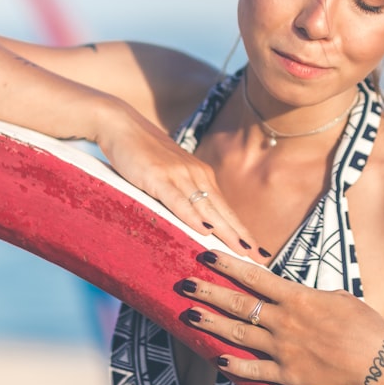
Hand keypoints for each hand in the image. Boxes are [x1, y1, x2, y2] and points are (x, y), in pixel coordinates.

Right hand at [96, 103, 264, 261]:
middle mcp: (196, 175)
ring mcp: (179, 175)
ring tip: (242, 253)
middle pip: (223, 212)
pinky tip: (206, 232)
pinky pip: (179, 201)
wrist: (121, 125)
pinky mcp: (159, 177)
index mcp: (201, 176)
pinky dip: (193, 217)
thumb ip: (180, 195)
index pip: (225, 209)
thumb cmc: (142, 152)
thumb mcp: (167, 175)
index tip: (258, 251)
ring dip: (226, 232)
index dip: (241, 230)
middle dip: (242, 237)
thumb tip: (191, 220)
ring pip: (207, 209)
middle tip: (261, 259)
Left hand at [180, 250, 383, 384]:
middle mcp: (284, 321)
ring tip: (190, 315)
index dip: (228, 265)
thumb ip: (311, 297)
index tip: (207, 255)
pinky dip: (234, 364)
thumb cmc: (364, 326)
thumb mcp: (338, 298)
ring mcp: (283, 348)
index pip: (254, 277)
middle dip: (209, 293)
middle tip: (184, 284)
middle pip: (238, 304)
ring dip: (212, 324)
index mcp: (297, 298)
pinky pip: (254, 369)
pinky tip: (217, 358)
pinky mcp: (287, 374)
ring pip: (239, 334)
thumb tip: (296, 295)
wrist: (378, 362)